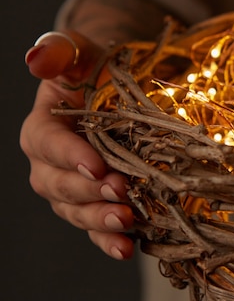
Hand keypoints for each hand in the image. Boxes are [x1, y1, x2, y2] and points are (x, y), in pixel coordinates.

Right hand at [20, 31, 135, 259]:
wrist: (122, 93)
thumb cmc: (100, 70)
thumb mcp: (83, 52)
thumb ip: (61, 51)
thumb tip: (37, 56)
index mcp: (43, 128)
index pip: (46, 143)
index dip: (68, 155)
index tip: (96, 165)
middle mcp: (51, 165)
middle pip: (57, 185)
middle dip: (87, 192)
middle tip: (119, 191)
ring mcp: (73, 190)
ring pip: (75, 212)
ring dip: (98, 220)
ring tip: (125, 221)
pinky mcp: (97, 206)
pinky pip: (96, 229)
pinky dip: (109, 241)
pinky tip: (128, 249)